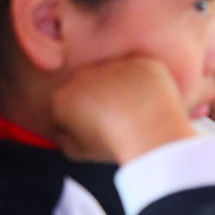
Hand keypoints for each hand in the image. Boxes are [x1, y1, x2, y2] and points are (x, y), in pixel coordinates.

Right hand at [51, 57, 194, 164]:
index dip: (79, 116)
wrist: (151, 132)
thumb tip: (65, 135)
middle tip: (116, 116)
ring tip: (135, 109)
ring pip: (115, 73)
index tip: (93, 126)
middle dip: (98, 96)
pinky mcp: (138, 61)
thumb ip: (65, 141)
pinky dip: (145, 81)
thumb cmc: (116, 145)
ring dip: (122, 86)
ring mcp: (112, 64)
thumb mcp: (81, 153)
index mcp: (63, 97)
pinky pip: (140, 69)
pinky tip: (150, 99)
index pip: (67, 102)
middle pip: (89, 83)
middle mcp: (84, 74)